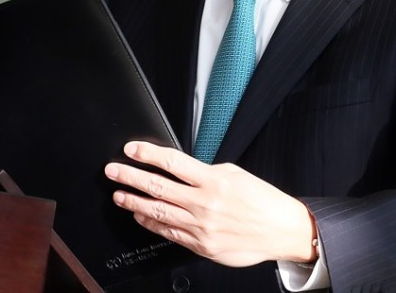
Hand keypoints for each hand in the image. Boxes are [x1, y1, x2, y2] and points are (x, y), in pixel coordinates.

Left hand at [104, 141, 315, 266]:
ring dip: (134, 202)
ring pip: (158, 212)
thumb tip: (177, 169)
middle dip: (130, 177)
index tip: (130, 150)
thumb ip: (204, 172)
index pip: (171, 162)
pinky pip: (169, 233)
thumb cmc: (262, 200)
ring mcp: (201, 226)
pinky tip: (140, 216)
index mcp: (213, 180)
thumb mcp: (234, 174)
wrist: (283, 231)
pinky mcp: (202, 245)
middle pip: (158, 186)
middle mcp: (205, 203)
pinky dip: (151, 224)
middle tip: (112, 171)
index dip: (147, 154)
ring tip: (119, 195)